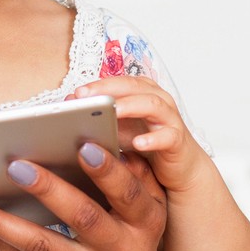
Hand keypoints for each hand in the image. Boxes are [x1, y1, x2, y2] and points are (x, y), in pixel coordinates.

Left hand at [0, 144, 171, 250]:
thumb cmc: (130, 243)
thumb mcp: (146, 212)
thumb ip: (135, 178)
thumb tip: (111, 141)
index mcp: (146, 224)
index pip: (128, 194)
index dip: (107, 171)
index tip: (82, 145)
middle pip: (83, 218)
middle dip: (48, 189)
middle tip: (15, 165)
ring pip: (43, 247)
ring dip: (1, 222)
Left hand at [71, 77, 211, 194]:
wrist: (179, 169)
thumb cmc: (148, 145)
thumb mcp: (119, 131)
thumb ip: (99, 119)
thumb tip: (69, 106)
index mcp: (141, 93)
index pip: (118, 82)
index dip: (98, 84)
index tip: (77, 93)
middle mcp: (157, 100)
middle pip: (133, 86)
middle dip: (108, 90)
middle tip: (87, 98)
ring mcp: (169, 119)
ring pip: (152, 105)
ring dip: (130, 106)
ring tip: (112, 113)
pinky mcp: (178, 140)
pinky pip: (167, 136)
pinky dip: (153, 139)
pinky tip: (138, 144)